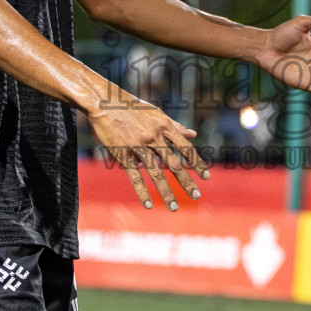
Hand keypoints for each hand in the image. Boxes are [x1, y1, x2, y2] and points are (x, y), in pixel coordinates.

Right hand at [88, 98, 207, 210]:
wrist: (105, 102)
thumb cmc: (133, 107)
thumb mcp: (157, 114)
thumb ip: (176, 126)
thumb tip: (194, 135)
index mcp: (164, 126)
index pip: (185, 148)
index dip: (196, 163)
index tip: (206, 177)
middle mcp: (154, 137)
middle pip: (174, 164)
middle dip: (186, 182)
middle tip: (196, 196)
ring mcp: (138, 147)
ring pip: (156, 173)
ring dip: (166, 193)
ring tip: (174, 208)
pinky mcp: (123, 154)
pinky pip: (135, 176)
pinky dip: (142, 191)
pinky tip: (148, 204)